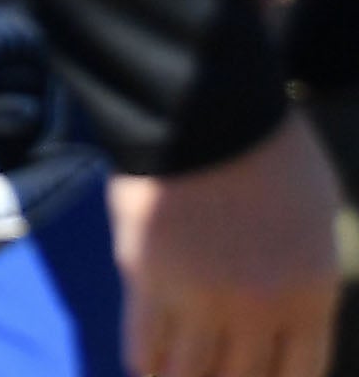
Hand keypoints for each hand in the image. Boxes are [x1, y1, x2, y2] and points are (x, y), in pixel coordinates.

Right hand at [112, 119, 338, 376]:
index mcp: (310, 296)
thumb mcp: (319, 217)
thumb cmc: (272, 152)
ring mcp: (201, 298)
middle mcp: (259, 310)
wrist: (207, 112)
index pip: (298, 375)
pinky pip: (144, 341)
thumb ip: (307, 270)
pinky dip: (145, 362)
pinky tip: (145, 366)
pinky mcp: (148, 279)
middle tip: (214, 375)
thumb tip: (288, 308)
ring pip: (190, 373)